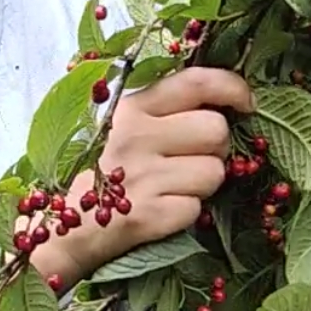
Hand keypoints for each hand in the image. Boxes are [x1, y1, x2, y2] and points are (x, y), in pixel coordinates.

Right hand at [36, 66, 252, 287]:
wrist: (63, 229)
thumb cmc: (102, 173)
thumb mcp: (124, 127)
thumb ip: (166, 110)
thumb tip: (224, 105)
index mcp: (133, 107)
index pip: (197, 82)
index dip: (233, 89)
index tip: (246, 105)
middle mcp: (136, 136)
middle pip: (216, 130)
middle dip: (216, 149)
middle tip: (191, 160)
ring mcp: (142, 176)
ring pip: (214, 172)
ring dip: (203, 185)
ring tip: (171, 187)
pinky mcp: (148, 214)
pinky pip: (196, 209)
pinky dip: (185, 213)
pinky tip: (160, 210)